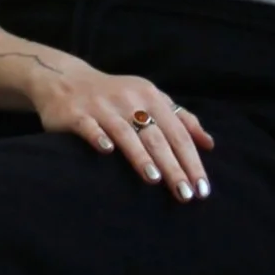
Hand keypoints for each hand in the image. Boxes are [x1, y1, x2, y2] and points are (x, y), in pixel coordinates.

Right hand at [30, 60, 213, 199]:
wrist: (65, 80)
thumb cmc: (116, 95)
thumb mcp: (150, 99)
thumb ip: (180, 119)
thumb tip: (209, 144)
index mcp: (151, 96)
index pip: (178, 132)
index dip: (192, 160)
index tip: (202, 188)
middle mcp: (129, 99)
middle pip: (157, 137)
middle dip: (173, 166)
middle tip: (186, 194)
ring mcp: (101, 106)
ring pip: (125, 133)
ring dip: (141, 156)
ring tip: (155, 180)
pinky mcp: (76, 114)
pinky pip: (89, 127)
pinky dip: (98, 137)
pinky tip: (107, 152)